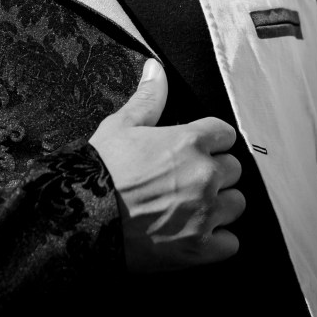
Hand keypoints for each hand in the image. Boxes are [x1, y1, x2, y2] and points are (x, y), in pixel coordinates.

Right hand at [89, 58, 244, 271]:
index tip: (196, 149)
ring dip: (220, 205)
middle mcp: (205, 175)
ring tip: (195, 207)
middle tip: (190, 179)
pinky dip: (218, 241)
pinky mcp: (199, 249)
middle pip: (234, 169)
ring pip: (236, 204)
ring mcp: (205, 214)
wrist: (80, 221)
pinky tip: (198, 235)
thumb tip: (156, 67)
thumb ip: (148, 97)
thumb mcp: (121, 126)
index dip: (211, 141)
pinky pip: (230, 243)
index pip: (226, 133)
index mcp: (190, 142)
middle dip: (216, 172)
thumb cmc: (100, 170)